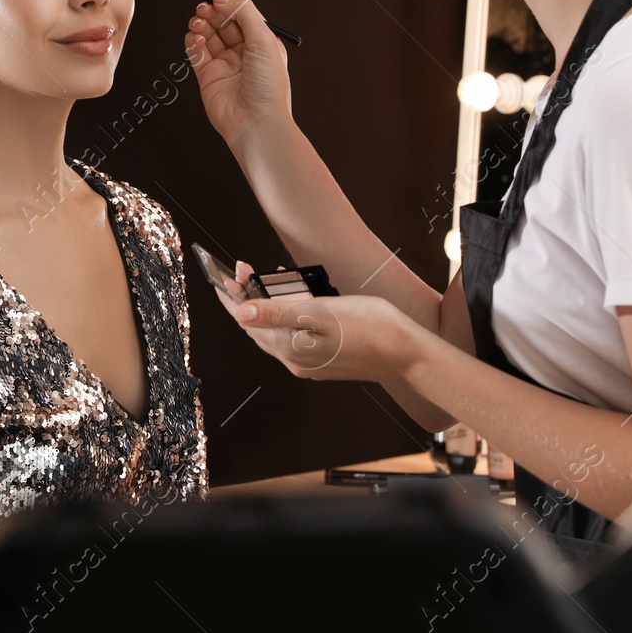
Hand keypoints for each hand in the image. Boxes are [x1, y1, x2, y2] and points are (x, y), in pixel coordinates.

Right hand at [185, 0, 291, 146]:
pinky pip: (196, 51)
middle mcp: (243, 52)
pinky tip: (197, 39)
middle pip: (222, 20)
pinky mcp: (207, 76)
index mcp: (262, 41)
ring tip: (199, 22)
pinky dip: (193, 41)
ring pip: (207, 33)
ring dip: (201, 23)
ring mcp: (224, 63)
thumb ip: (244, 13)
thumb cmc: (269, 89)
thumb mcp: (264, 40)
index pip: (242, 11)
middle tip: (204, 6)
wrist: (256, 123)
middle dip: (212, 10)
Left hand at [209, 266, 420, 382]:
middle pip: (258, 326)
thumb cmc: (369, 327)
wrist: (407, 354)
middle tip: (243, 270)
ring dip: (265, 306)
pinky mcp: (325, 359)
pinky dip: (284, 316)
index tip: (224, 274)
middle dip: (246, 298)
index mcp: (289, 349)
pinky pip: (293, 335)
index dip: (232, 296)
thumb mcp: (319, 313)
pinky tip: (292, 302)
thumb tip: (240, 313)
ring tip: (263, 280)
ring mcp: (310, 362)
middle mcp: (295, 360)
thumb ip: (277, 313)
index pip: (247, 320)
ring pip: (275, 331)